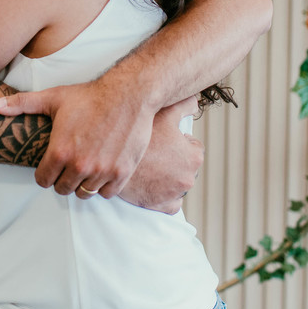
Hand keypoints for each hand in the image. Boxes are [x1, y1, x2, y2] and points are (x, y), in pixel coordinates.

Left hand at [0, 78, 154, 197]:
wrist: (128, 94)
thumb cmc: (89, 96)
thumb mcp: (53, 98)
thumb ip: (21, 104)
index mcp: (60, 152)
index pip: (43, 180)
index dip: (44, 174)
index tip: (50, 167)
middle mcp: (80, 165)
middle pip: (63, 189)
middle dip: (62, 180)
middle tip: (67, 167)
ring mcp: (102, 171)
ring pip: (85, 193)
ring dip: (82, 184)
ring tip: (84, 169)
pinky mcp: (122, 173)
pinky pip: (107, 193)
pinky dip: (104, 186)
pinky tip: (102, 172)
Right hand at [119, 98, 203, 213]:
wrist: (112, 157)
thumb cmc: (140, 134)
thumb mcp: (165, 113)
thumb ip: (185, 105)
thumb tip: (195, 101)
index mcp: (193, 157)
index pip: (194, 147)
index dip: (179, 141)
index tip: (165, 139)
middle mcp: (188, 178)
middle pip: (186, 166)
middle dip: (175, 160)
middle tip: (156, 152)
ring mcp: (174, 194)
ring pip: (177, 184)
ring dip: (169, 177)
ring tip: (151, 166)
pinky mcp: (161, 206)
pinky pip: (170, 203)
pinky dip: (164, 196)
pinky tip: (154, 184)